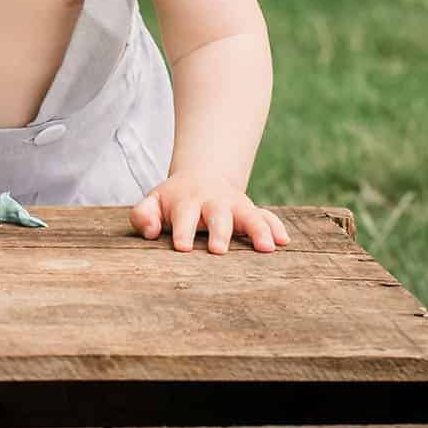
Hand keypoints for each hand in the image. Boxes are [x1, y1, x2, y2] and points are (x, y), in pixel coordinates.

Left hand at [130, 172, 288, 253]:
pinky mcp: (251, 211)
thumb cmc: (174, 201)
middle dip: (219, 231)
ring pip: (248, 215)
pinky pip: (266, 216)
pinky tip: (283, 241)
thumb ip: (144, 215)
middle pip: (218, 214)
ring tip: (266, 248)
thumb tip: (150, 230)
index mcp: (187, 201)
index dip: (182, 231)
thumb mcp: (153, 202)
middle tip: (218, 250)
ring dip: (257, 230)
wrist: (201, 178)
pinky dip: (275, 226)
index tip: (182, 247)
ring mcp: (235, 205)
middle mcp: (213, 202)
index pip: (184, 215)